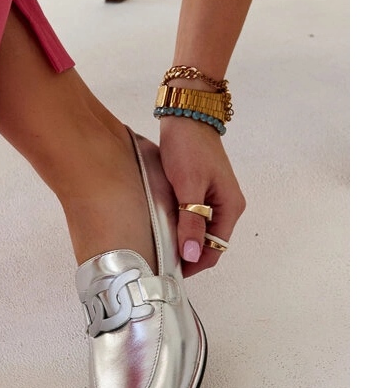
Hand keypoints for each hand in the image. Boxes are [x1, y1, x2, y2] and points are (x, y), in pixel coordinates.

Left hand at [158, 116, 245, 277]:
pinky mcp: (201, 191)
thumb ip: (191, 221)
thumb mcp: (188, 187)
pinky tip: (161, 227)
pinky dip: (179, 226)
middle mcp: (227, 206)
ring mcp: (215, 199)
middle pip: (207, 243)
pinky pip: (192, 218)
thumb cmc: (189, 148)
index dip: (193, 264)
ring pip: (198, 231)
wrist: (187, 116)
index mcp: (230, 208)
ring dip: (181, 240)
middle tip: (158, 261)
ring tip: (157, 247)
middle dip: (186, 255)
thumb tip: (191, 254)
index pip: (214, 250)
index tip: (168, 271)